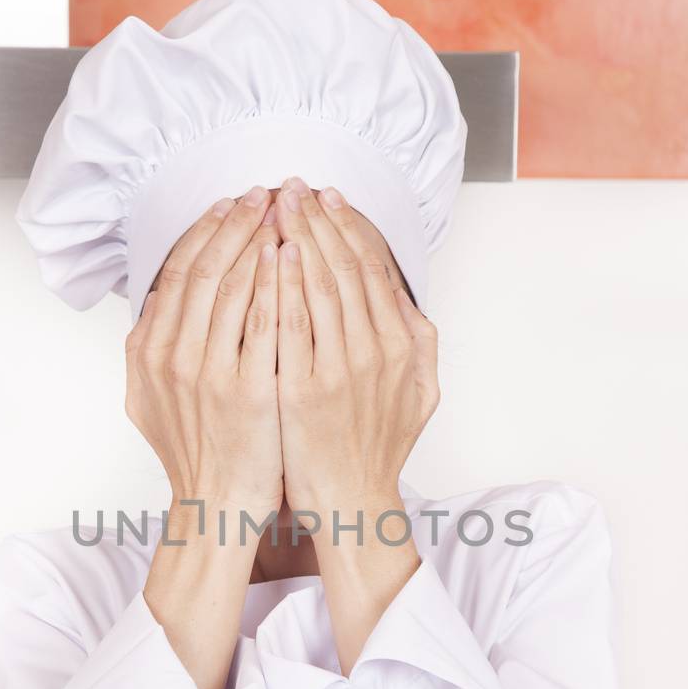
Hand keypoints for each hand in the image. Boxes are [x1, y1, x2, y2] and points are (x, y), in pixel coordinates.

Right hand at [125, 189, 282, 514]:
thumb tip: (161, 295)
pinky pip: (265, 324)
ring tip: (285, 211)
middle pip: (205, 269)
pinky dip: (277, 284)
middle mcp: (171, 359)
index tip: (231, 203)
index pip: (179, 272)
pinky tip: (293, 257)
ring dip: (259, 241)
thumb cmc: (198, 450)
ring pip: (233, 288)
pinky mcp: (247, 393)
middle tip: (265, 193)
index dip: (206, 231)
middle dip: (236, 223)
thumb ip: (155, 344)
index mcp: (148, 352)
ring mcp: (208, 375)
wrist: (218, 504)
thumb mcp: (153, 396)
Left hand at [273, 180, 438, 520]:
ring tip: (276, 204)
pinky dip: (282, 283)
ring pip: (320, 284)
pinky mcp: (305, 390)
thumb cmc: (376, 448)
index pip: (375, 268)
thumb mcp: (418, 393)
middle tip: (294, 185)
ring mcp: (342, 370)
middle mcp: (379, 351)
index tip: (328, 198)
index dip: (350, 226)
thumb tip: (403, 295)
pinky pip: (291, 323)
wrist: (352, 502)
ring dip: (298, 237)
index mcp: (405, 345)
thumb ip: (416, 341)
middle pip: (347, 265)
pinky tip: (269, 253)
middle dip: (319, 219)